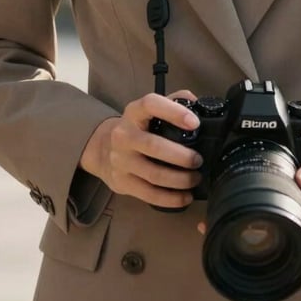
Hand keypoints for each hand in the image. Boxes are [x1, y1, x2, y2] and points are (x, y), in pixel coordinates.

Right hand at [80, 90, 202, 208]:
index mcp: (134, 112)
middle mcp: (124, 135)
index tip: (195, 123)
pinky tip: (185, 197)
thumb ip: (173, 102)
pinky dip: (171, 198)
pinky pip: (149, 194)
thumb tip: (198, 104)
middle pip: (154, 146)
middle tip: (199, 160)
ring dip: (180, 179)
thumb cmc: (137, 128)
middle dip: (181, 156)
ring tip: (196, 178)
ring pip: (154, 174)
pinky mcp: (121, 182)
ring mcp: (120, 161)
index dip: (174, 112)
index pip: (151, 105)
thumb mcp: (149, 111)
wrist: (101, 149)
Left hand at [197, 132, 300, 238]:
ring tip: (216, 219)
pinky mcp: (297, 208)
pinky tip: (237, 206)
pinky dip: (256, 212)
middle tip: (214, 226)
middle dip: (246, 233)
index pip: (291, 232)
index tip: (237, 229)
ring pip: (274, 227)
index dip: (264, 234)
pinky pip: (275, 214)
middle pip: (277, 235)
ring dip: (247, 225)